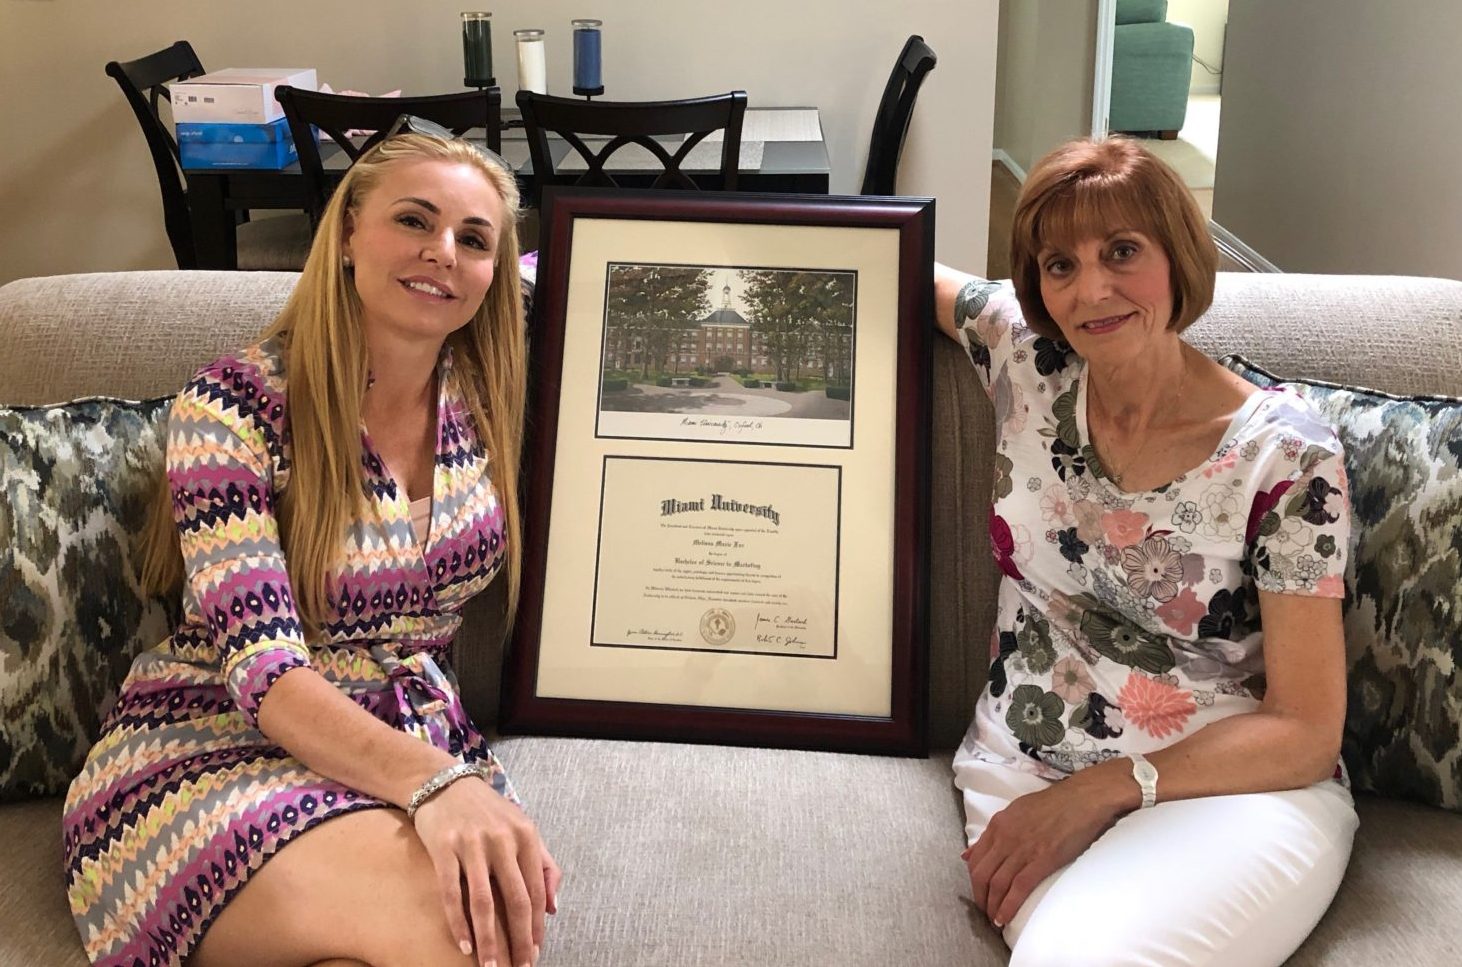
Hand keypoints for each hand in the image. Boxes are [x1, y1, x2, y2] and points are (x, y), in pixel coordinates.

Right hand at [412, 775, 551, 966]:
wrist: (444, 783)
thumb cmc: (487, 811)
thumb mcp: (522, 828)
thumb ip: (543, 864)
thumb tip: (554, 908)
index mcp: (526, 835)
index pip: (537, 890)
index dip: (538, 925)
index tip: (536, 951)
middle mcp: (502, 839)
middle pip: (516, 899)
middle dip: (519, 939)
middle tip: (519, 966)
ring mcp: (472, 844)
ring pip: (483, 902)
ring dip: (488, 939)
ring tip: (490, 965)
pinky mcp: (444, 848)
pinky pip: (451, 893)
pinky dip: (458, 922)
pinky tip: (464, 944)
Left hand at [961, 777, 1121, 929]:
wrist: (1083, 798)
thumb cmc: (1053, 804)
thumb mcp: (1015, 812)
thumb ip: (992, 834)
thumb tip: (968, 853)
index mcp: (998, 825)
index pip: (975, 859)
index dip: (973, 881)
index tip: (979, 893)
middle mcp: (1005, 837)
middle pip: (981, 874)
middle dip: (980, 897)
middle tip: (984, 912)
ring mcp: (1023, 849)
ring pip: (997, 884)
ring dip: (992, 906)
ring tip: (994, 920)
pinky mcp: (1042, 860)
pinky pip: (1019, 888)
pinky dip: (1008, 906)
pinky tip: (1005, 918)